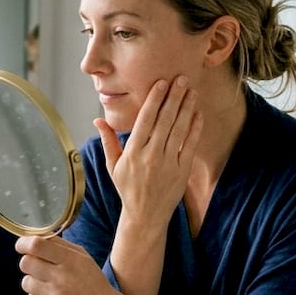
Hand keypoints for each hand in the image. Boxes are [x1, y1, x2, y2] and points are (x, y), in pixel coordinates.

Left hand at [16, 235, 121, 294]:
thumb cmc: (92, 282)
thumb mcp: (83, 258)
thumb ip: (60, 246)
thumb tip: (35, 237)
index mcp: (71, 261)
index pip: (37, 246)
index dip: (23, 244)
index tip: (21, 246)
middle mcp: (61, 278)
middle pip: (26, 263)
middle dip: (29, 263)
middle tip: (38, 267)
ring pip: (26, 282)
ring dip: (34, 281)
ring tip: (49, 285)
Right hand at [94, 76, 202, 227]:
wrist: (145, 215)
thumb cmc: (128, 188)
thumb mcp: (112, 166)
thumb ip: (108, 141)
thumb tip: (98, 120)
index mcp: (133, 152)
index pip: (145, 120)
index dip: (154, 100)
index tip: (161, 83)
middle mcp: (151, 156)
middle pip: (164, 120)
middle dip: (174, 97)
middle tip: (181, 78)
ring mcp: (168, 163)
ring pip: (179, 130)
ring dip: (186, 108)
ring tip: (191, 91)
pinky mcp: (182, 171)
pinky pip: (189, 145)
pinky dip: (195, 128)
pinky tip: (197, 113)